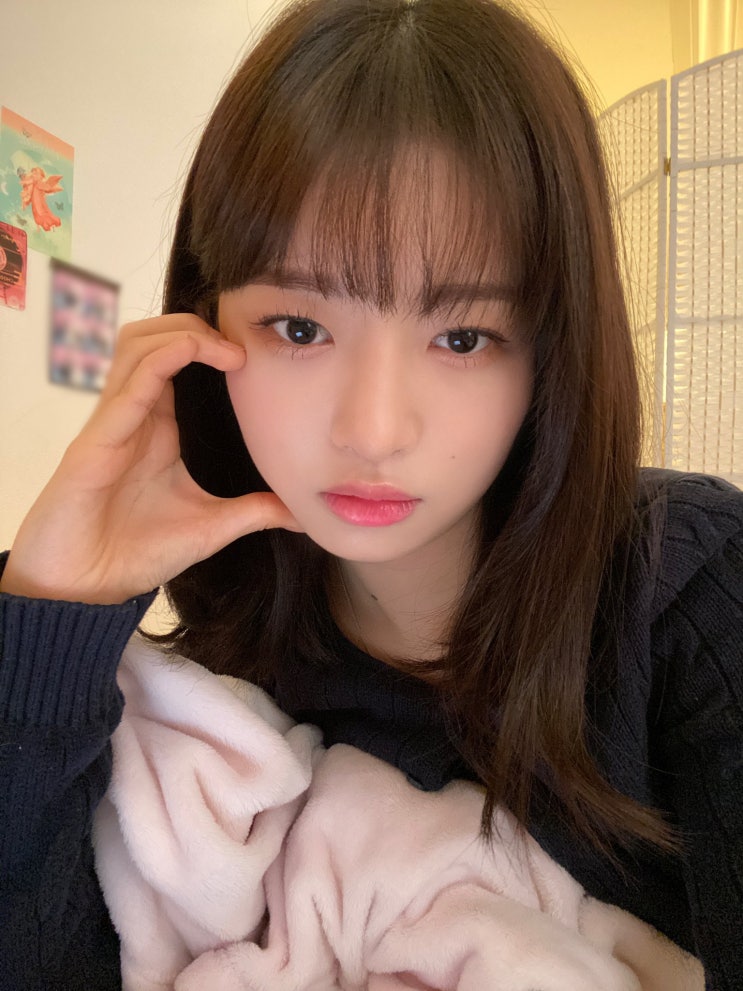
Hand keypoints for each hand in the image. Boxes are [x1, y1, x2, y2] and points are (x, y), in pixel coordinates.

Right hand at [0, 314, 300, 603]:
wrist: (86, 589)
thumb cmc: (135, 553)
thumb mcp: (210, 527)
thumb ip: (253, 512)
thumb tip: (301, 513)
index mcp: (156, 425)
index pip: (175, 358)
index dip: (210, 343)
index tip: (254, 356)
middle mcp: (134, 414)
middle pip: (152, 336)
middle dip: (196, 324)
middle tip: (242, 345)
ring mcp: (114, 420)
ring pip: (137, 343)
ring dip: (182, 330)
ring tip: (226, 348)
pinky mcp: (99, 437)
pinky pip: (132, 378)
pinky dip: (166, 355)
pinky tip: (199, 355)